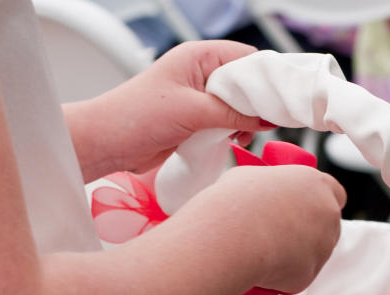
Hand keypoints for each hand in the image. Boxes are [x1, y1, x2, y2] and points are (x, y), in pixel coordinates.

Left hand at [66, 41, 275, 180]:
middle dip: (258, 103)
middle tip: (265, 122)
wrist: (107, 143)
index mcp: (198, 56)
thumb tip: (269, 118)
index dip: (266, 78)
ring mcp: (198, 96)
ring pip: (239, 105)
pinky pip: (227, 121)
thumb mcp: (193, 112)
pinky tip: (232, 141)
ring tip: (242, 135)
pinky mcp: (196, 118)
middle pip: (246, 83)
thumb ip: (234, 113)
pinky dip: (235, 131)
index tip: (282, 99)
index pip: (246, 58)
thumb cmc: (136, 116)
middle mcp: (200, 73)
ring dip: (246, 121)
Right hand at [184, 164, 346, 293]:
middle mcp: (328, 214)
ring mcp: (323, 246)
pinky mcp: (310, 274)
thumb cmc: (236, 200)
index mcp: (317, 185)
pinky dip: (281, 275)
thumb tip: (266, 196)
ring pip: (312, 253)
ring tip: (260, 249)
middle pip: (327, 226)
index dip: (319, 202)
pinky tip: (259, 266)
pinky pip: (296, 276)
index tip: (304, 209)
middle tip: (278, 234)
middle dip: (308, 232)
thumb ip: (273, 188)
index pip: (336, 194)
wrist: (231, 235)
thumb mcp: (252, 178)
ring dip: (294, 254)